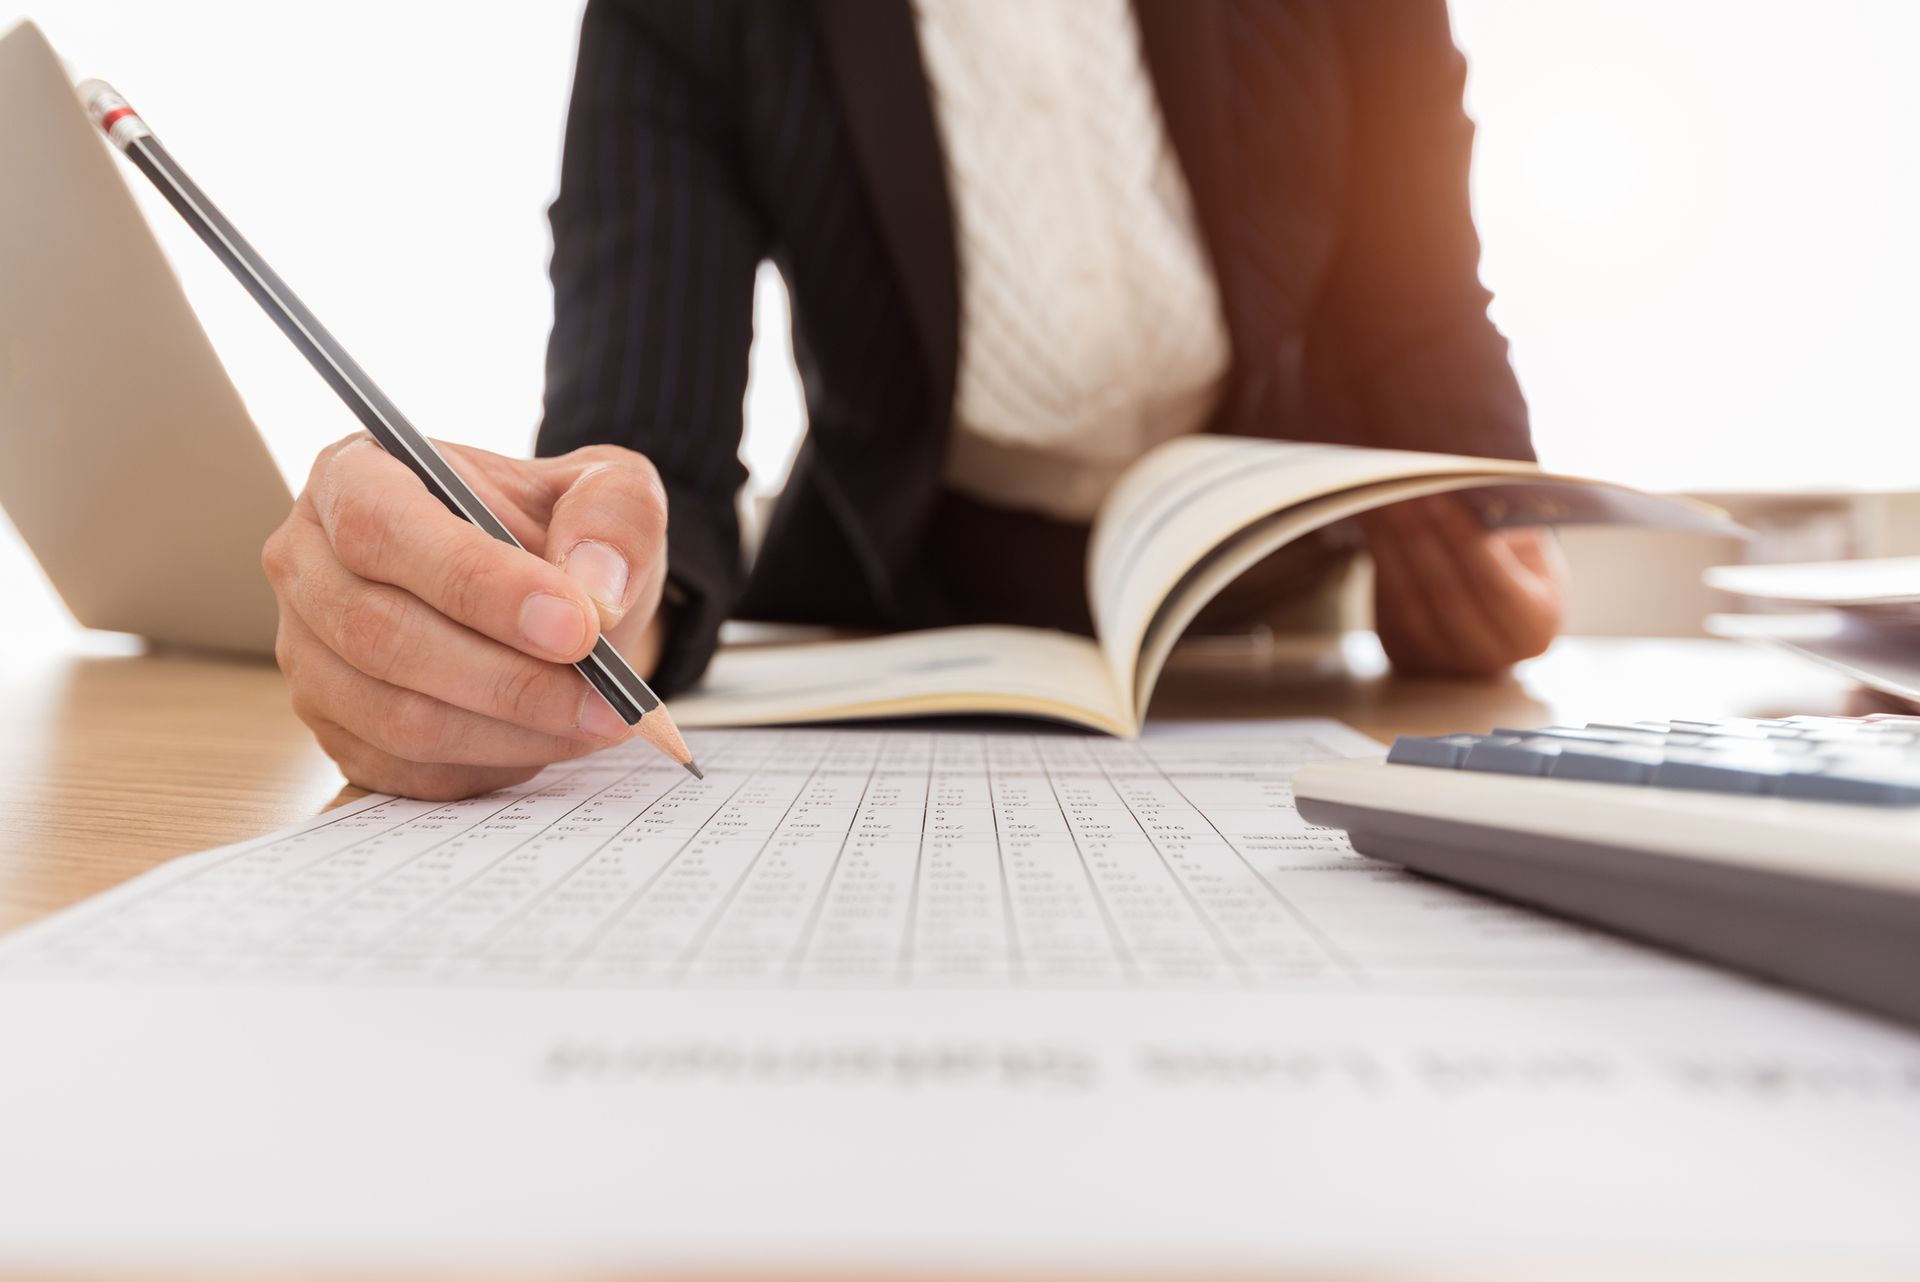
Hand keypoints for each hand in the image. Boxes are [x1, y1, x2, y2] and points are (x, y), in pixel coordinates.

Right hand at [262, 435, 669, 799]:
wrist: (551, 595)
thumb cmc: (562, 529)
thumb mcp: (609, 489)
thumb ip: (613, 514)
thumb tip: (594, 584)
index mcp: (353, 476)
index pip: (383, 528)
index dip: (477, 583)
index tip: (576, 627)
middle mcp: (309, 564)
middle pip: (382, 634)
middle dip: (510, 677)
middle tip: (610, 697)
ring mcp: (310, 656)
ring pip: (397, 715)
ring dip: (512, 730)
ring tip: (599, 719)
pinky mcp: (337, 731)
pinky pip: (409, 768)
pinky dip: (493, 763)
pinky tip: (555, 738)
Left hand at [1362, 495, 1566, 677]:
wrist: (1490, 593)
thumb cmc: (1515, 557)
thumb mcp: (1526, 539)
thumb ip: (1502, 524)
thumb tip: (1456, 494)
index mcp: (1533, 629)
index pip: (1495, 586)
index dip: (1465, 542)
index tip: (1439, 498)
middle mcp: (1491, 657)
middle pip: (1447, 595)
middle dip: (1419, 536)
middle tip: (1397, 489)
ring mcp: (1445, 663)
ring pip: (1411, 602)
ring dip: (1391, 545)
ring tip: (1379, 498)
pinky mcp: (1406, 654)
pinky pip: (1388, 607)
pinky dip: (1379, 562)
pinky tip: (1372, 523)